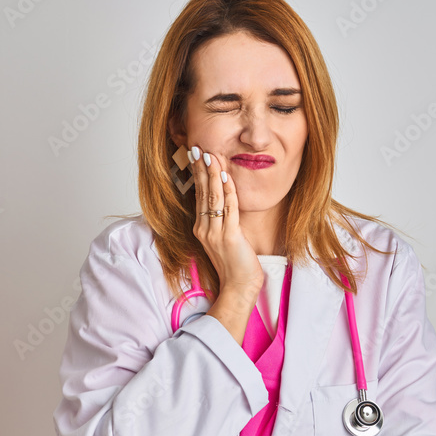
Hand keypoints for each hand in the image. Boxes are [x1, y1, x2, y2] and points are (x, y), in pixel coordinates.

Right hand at [188, 145, 263, 295]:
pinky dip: (227, 191)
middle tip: (198, 148)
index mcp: (201, 228)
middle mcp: (204, 229)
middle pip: (202, 193)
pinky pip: (228, 209)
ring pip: (213, 198)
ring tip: (211, 156)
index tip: (197, 156)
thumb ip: (222, 219)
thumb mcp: (225, 238)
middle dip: (201, 169)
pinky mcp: (229, 237)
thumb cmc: (235, 264)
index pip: (198, 195)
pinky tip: (225, 176)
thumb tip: (224, 200)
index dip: (198, 175)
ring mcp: (215, 233)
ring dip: (212, 174)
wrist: (239, 286)